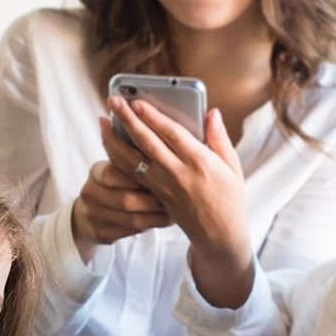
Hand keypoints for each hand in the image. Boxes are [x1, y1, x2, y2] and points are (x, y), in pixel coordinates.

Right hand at [71, 155, 172, 261]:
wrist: (91, 214)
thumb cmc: (117, 186)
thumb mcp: (119, 171)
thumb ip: (136, 166)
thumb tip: (166, 165)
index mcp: (96, 172)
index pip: (112, 173)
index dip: (136, 177)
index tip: (156, 179)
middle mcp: (90, 193)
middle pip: (125, 200)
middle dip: (153, 202)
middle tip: (172, 200)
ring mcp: (93, 215)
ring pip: (131, 220)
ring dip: (155, 218)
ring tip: (172, 213)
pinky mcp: (100, 233)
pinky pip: (130, 232)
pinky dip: (149, 227)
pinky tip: (162, 222)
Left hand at [103, 97, 253, 307]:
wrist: (218, 235)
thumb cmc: (229, 198)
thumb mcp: (233, 167)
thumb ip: (219, 138)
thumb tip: (211, 112)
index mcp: (200, 162)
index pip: (171, 134)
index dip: (151, 116)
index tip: (136, 101)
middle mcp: (178, 174)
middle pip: (146, 142)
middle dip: (127, 119)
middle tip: (113, 100)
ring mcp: (163, 187)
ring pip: (131, 161)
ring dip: (113, 140)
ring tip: (103, 121)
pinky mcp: (154, 196)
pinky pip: (131, 175)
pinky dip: (117, 159)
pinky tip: (109, 145)